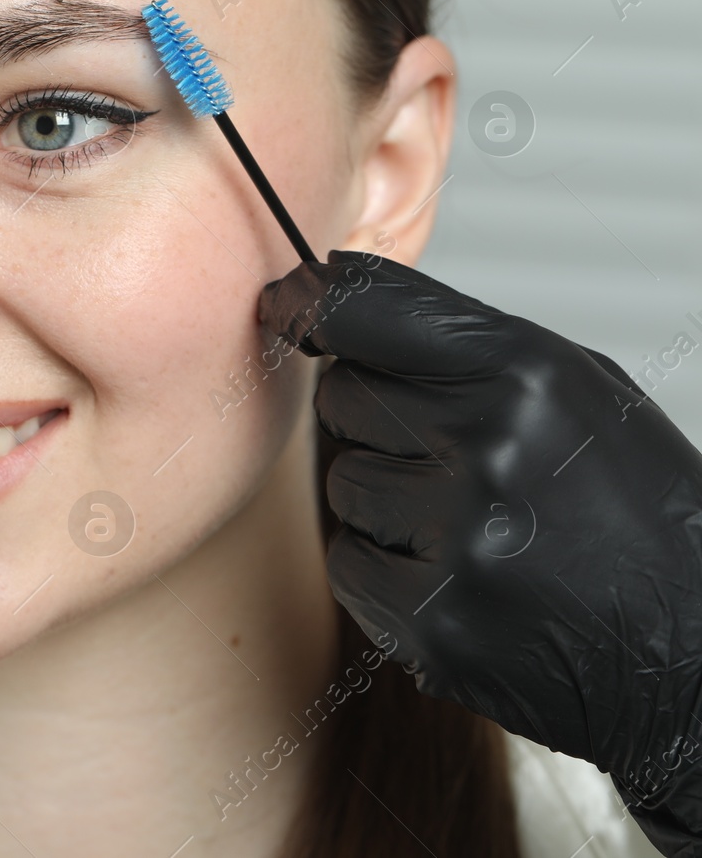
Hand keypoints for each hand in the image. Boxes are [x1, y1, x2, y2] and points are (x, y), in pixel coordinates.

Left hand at [259, 249, 701, 855]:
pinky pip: (348, 564)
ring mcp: (456, 536)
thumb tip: (333, 297)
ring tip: (475, 528)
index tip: (284, 305)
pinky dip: (387, 574)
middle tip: (454, 460)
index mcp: (526, 374)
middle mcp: (487, 445)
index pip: (366, 309)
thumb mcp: (577, 390)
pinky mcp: (431, 618)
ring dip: (387, 503)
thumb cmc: (630, 510)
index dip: (311, 303)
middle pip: (340, 396)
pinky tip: (461, 581)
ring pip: (343, 483)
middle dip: (376, 421)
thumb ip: (463, 344)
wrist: (692, 649)